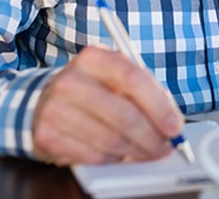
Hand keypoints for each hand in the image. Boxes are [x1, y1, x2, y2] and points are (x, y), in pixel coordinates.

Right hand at [31, 45, 183, 165]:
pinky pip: (93, 156)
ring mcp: (55, 108)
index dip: (159, 106)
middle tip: (165, 147)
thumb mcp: (116, 78)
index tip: (174, 127)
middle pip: (124, 115)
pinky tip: (120, 153)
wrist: (44, 101)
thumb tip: (171, 123)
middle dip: (151, 137)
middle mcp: (71, 80)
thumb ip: (145, 93)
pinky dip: (113, 159)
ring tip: (147, 151)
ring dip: (135, 152)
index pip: (133, 79)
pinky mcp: (47, 136)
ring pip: (110, 140)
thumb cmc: (93, 89)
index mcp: (94, 58)